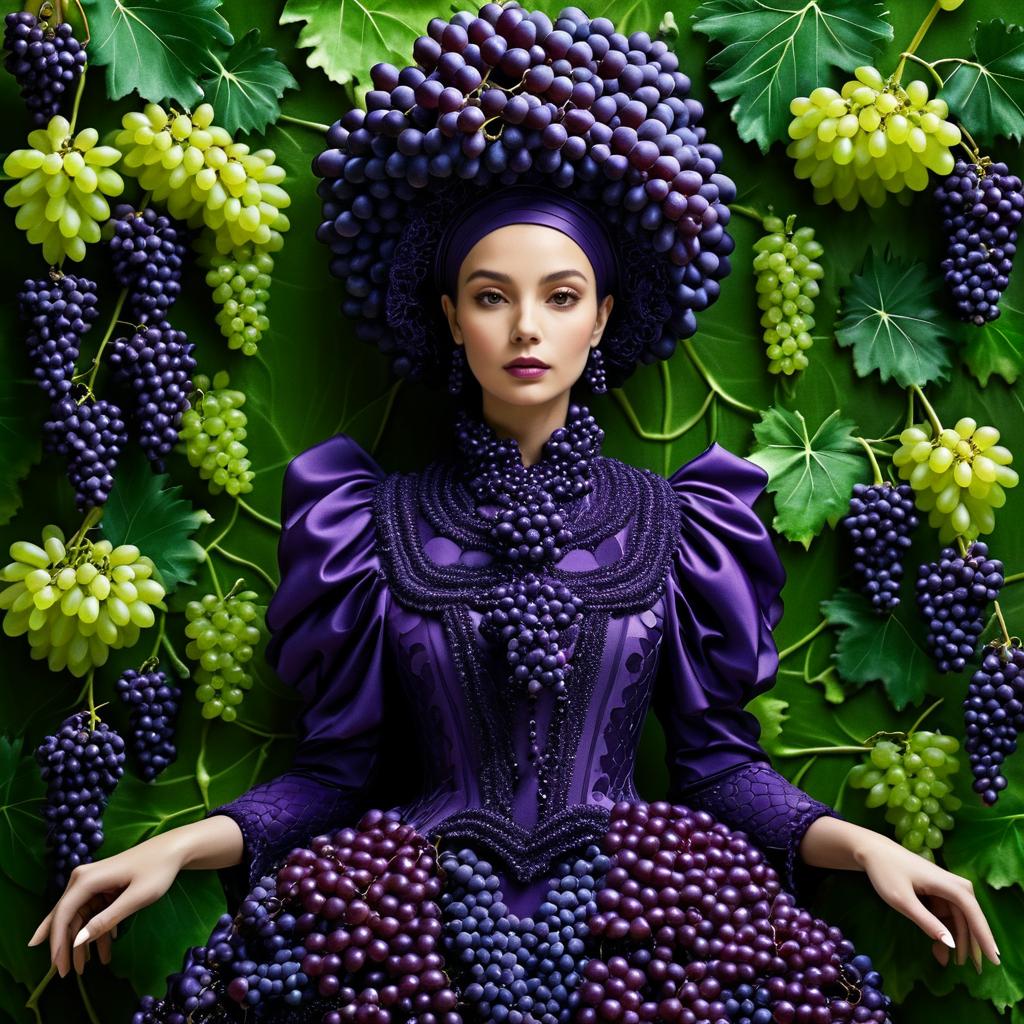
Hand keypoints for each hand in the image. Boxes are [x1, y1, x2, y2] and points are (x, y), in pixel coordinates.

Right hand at [27, 838, 183, 977]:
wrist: (172, 850)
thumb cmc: (157, 870)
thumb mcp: (136, 897)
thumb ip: (107, 919)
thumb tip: (77, 941)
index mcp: (87, 879)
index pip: (62, 915)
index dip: (57, 943)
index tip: (59, 967)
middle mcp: (83, 879)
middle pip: (66, 918)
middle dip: (65, 947)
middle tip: (67, 974)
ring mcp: (91, 883)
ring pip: (79, 918)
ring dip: (82, 943)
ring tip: (84, 969)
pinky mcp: (101, 888)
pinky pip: (92, 913)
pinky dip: (96, 931)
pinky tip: (105, 951)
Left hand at [858, 838, 999, 971]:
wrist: (872, 851)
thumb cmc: (885, 872)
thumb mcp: (903, 901)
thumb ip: (927, 922)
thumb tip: (952, 944)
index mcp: (947, 884)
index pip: (973, 913)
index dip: (984, 937)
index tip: (993, 959)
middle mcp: (952, 884)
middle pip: (969, 917)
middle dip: (970, 943)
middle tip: (973, 969)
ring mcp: (945, 887)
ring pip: (958, 917)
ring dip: (955, 939)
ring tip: (948, 962)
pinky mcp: (937, 890)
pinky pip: (947, 913)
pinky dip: (944, 930)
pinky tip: (938, 948)